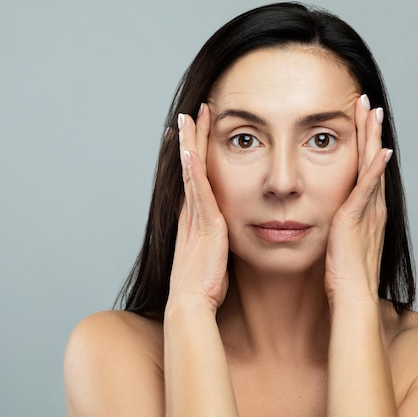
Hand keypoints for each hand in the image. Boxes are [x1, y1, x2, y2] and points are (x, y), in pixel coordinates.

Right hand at [168, 104, 229, 312]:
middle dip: (190, 139)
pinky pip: (197, 189)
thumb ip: (219, 242)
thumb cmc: (205, 286)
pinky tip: (190, 148)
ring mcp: (195, 216)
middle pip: (189, 167)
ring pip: (191, 171)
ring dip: (189, 143)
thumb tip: (228, 237)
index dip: (192, 154)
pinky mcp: (205, 223)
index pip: (193, 178)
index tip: (192, 133)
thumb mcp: (215, 257)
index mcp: (194, 219)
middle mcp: (190, 213)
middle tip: (191, 114)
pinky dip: (192, 167)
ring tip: (188, 118)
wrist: (192, 304)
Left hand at [324, 94, 391, 304]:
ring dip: (371, 138)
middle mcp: (371, 206)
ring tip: (372, 112)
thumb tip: (324, 220)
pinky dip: (375, 168)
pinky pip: (367, 188)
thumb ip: (335, 227)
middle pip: (371, 160)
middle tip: (367, 104)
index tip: (360, 121)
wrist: (352, 297)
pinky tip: (380, 149)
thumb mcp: (337, 244)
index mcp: (364, 211)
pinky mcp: (357, 219)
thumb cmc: (342, 277)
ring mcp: (367, 211)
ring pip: (370, 166)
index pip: (364, 169)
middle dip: (369, 131)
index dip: (364, 144)